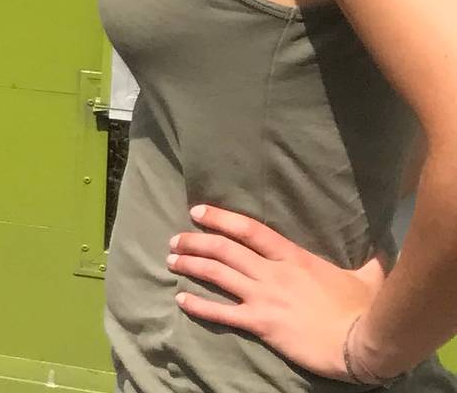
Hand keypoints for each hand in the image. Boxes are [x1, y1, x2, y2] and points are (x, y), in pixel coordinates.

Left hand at [169, 203, 390, 381]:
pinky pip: (221, 312)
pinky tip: (180, 300)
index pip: (250, 230)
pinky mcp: (260, 324)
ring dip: (190, 265)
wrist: (360, 343)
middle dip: (195, 241)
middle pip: (224, 250)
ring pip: (216, 274)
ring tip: (171, 260)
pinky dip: (198, 305)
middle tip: (175, 240)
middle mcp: (273, 273)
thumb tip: (384, 250)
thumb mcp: (370, 277)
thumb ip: (371, 261)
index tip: (197, 211)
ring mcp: (264, 297)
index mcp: (294, 257)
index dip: (220, 218)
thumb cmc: (365, 310)